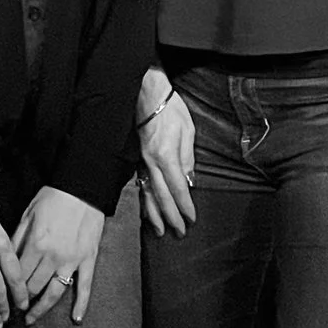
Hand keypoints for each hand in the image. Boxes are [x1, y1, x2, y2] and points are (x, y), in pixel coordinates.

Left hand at [11, 187, 106, 324]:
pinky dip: (81, 305)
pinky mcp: (88, 260)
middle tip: (11, 310)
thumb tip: (4, 262)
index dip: (9, 289)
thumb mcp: (27, 215)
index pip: (18, 276)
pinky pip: (85, 287)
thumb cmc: (52, 198)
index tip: (2, 298)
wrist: (82, 188)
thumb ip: (16, 240)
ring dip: (42, 309)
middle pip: (33, 288)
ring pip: (55, 293)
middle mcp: (53, 257)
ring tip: (31, 320)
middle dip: (21, 301)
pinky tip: (76, 320)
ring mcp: (72, 261)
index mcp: (36, 245)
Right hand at [138, 79, 196, 235]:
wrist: (146, 94)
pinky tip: (146, 211)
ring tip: (159, 231)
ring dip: (153, 215)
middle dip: (170, 217)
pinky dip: (143, 201)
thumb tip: (188, 181)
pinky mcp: (136, 158)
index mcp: (166, 155)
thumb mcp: (188, 131)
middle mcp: (151, 162)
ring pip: (146, 193)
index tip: (191, 219)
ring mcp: (141, 161)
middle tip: (179, 233)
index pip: (177, 187)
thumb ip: (188, 158)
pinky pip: (140, 184)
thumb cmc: (170, 109)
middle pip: (161, 196)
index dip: (184, 205)